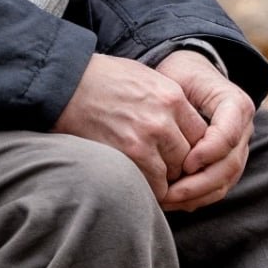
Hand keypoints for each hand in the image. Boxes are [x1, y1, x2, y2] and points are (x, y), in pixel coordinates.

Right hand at [52, 54, 208, 202]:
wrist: (67, 84)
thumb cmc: (102, 79)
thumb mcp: (144, 77)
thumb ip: (168, 101)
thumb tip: (182, 125)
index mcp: (172, 96)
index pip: (201, 133)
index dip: (190, 146)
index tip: (178, 152)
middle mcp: (165, 117)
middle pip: (190, 156)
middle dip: (179, 165)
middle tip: (163, 168)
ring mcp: (148, 138)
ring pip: (173, 174)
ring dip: (163, 179)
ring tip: (148, 175)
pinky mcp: (130, 155)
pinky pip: (154, 185)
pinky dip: (149, 189)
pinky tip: (138, 182)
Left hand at [154, 51, 255, 212]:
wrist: (188, 74)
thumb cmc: (179, 76)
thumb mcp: (179, 79)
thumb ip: (181, 106)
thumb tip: (175, 145)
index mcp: (236, 104)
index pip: (229, 135)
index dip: (209, 152)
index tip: (184, 162)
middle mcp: (244, 128)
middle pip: (230, 165)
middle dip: (200, 183)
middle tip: (170, 192)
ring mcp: (239, 148)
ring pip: (226, 180)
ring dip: (198, 196)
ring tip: (169, 200)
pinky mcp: (228, 162)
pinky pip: (219, 186)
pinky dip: (198, 197)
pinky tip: (175, 201)